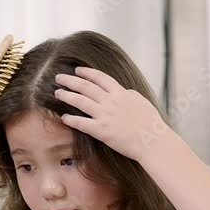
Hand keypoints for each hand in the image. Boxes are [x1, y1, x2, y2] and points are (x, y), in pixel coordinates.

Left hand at [54, 67, 169, 161]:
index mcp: (121, 93)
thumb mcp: (141, 101)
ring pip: (81, 101)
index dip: (87, 73)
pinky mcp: (101, 131)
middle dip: (70, 81)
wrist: (153, 140)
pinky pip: (81, 123)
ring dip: (67, 96)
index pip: (100, 78)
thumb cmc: (150, 123)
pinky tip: (64, 117)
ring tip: (57, 92)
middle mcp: (111, 101)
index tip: (77, 70)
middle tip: (59, 77)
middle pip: (86, 87)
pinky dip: (71, 120)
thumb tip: (122, 91)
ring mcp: (105, 115)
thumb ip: (128, 94)